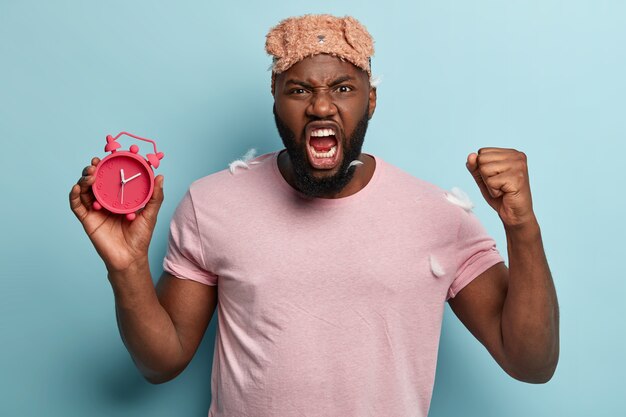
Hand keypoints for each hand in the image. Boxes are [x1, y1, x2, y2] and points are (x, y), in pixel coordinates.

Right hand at [69, 157, 164, 272]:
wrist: (130, 257)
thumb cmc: (141, 236)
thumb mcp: (150, 214)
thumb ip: (155, 196)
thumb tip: (160, 176)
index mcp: (119, 198)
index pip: (111, 178)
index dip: (108, 166)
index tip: (109, 156)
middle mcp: (105, 201)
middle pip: (95, 181)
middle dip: (93, 169)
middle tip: (96, 163)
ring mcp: (95, 209)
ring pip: (84, 189)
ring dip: (84, 179)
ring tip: (91, 174)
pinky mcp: (87, 219)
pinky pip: (76, 205)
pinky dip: (74, 195)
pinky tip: (78, 187)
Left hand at [466, 148, 535, 227]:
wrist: (515, 215)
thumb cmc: (500, 196)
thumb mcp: (483, 179)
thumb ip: (475, 166)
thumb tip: (471, 156)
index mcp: (510, 153)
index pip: (482, 152)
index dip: (483, 169)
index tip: (497, 178)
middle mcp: (517, 156)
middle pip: (482, 159)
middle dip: (485, 176)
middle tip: (500, 185)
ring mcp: (518, 166)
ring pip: (485, 170)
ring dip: (489, 184)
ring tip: (502, 189)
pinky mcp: (517, 178)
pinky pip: (491, 181)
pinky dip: (494, 191)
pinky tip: (505, 194)